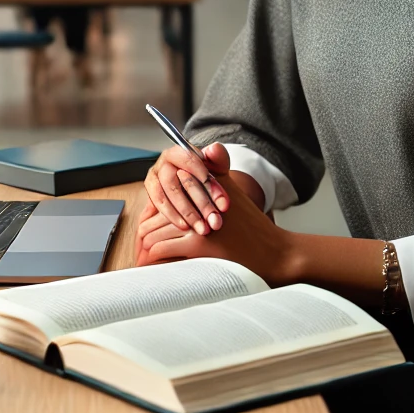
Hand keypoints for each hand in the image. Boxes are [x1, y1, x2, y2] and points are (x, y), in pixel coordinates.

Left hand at [137, 172, 297, 286]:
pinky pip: (162, 248)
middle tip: (139, 250)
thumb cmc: (253, 227)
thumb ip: (218, 168)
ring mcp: (198, 222)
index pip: (163, 196)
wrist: (274, 251)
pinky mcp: (200, 243)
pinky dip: (152, 257)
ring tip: (142, 261)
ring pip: (154, 232)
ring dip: (145, 248)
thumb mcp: (235, 189)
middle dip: (144, 235)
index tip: (147, 230)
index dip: (151, 216)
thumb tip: (208, 147)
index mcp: (203, 186)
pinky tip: (151, 264)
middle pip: (155, 216)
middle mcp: (198, 200)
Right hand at [144, 143, 231, 235]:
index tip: (222, 201)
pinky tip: (185, 226)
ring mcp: (154, 178)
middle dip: (200, 203)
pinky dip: (172, 216)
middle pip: (179, 181)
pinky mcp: (150, 193)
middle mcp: (163, 163)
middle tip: (215, 219)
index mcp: (178, 151)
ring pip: (167, 195)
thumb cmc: (204, 173)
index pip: (191, 162)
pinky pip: (157, 204)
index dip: (206, 180)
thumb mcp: (215, 164)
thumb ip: (218, 157)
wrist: (193, 183)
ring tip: (202, 227)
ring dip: (186, 212)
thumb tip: (215, 149)